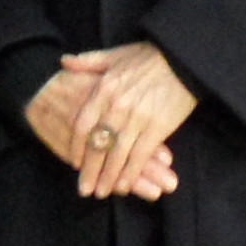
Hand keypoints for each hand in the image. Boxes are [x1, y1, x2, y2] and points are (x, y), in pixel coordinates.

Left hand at [25, 66, 177, 198]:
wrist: (183, 57)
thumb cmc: (149, 56)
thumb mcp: (115, 54)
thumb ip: (88, 62)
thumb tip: (63, 63)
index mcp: (104, 89)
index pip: (83, 124)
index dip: (77, 146)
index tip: (74, 162)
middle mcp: (116, 106)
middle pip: (97, 145)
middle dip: (89, 170)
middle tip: (84, 189)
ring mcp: (136, 119)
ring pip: (116, 155)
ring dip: (108, 177)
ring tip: (101, 192)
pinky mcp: (157, 128)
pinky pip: (139, 156)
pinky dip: (130, 173)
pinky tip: (124, 185)